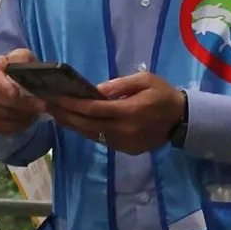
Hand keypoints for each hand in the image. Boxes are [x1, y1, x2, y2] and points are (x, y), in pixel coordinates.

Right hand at [0, 51, 45, 137]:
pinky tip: (29, 119)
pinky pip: (1, 126)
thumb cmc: (17, 69)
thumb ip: (20, 58)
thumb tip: (22, 65)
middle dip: (19, 103)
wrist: (14, 83)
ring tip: (37, 112)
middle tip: (40, 106)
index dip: (0, 85)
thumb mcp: (20, 57)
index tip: (15, 93)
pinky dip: (18, 125)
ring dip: (20, 114)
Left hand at [49, 73, 187, 154]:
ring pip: (91, 135)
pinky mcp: (128, 150)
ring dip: (72, 125)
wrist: (183, 119)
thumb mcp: (145, 80)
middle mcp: (125, 130)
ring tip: (56, 115)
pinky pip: (101, 140)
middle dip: (65, 115)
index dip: (71, 104)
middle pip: (87, 124)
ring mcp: (126, 142)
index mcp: (130, 111)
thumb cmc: (163, 95)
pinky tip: (76, 123)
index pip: (93, 109)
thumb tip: (95, 90)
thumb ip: (120, 83)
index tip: (54, 97)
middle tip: (47, 106)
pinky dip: (87, 132)